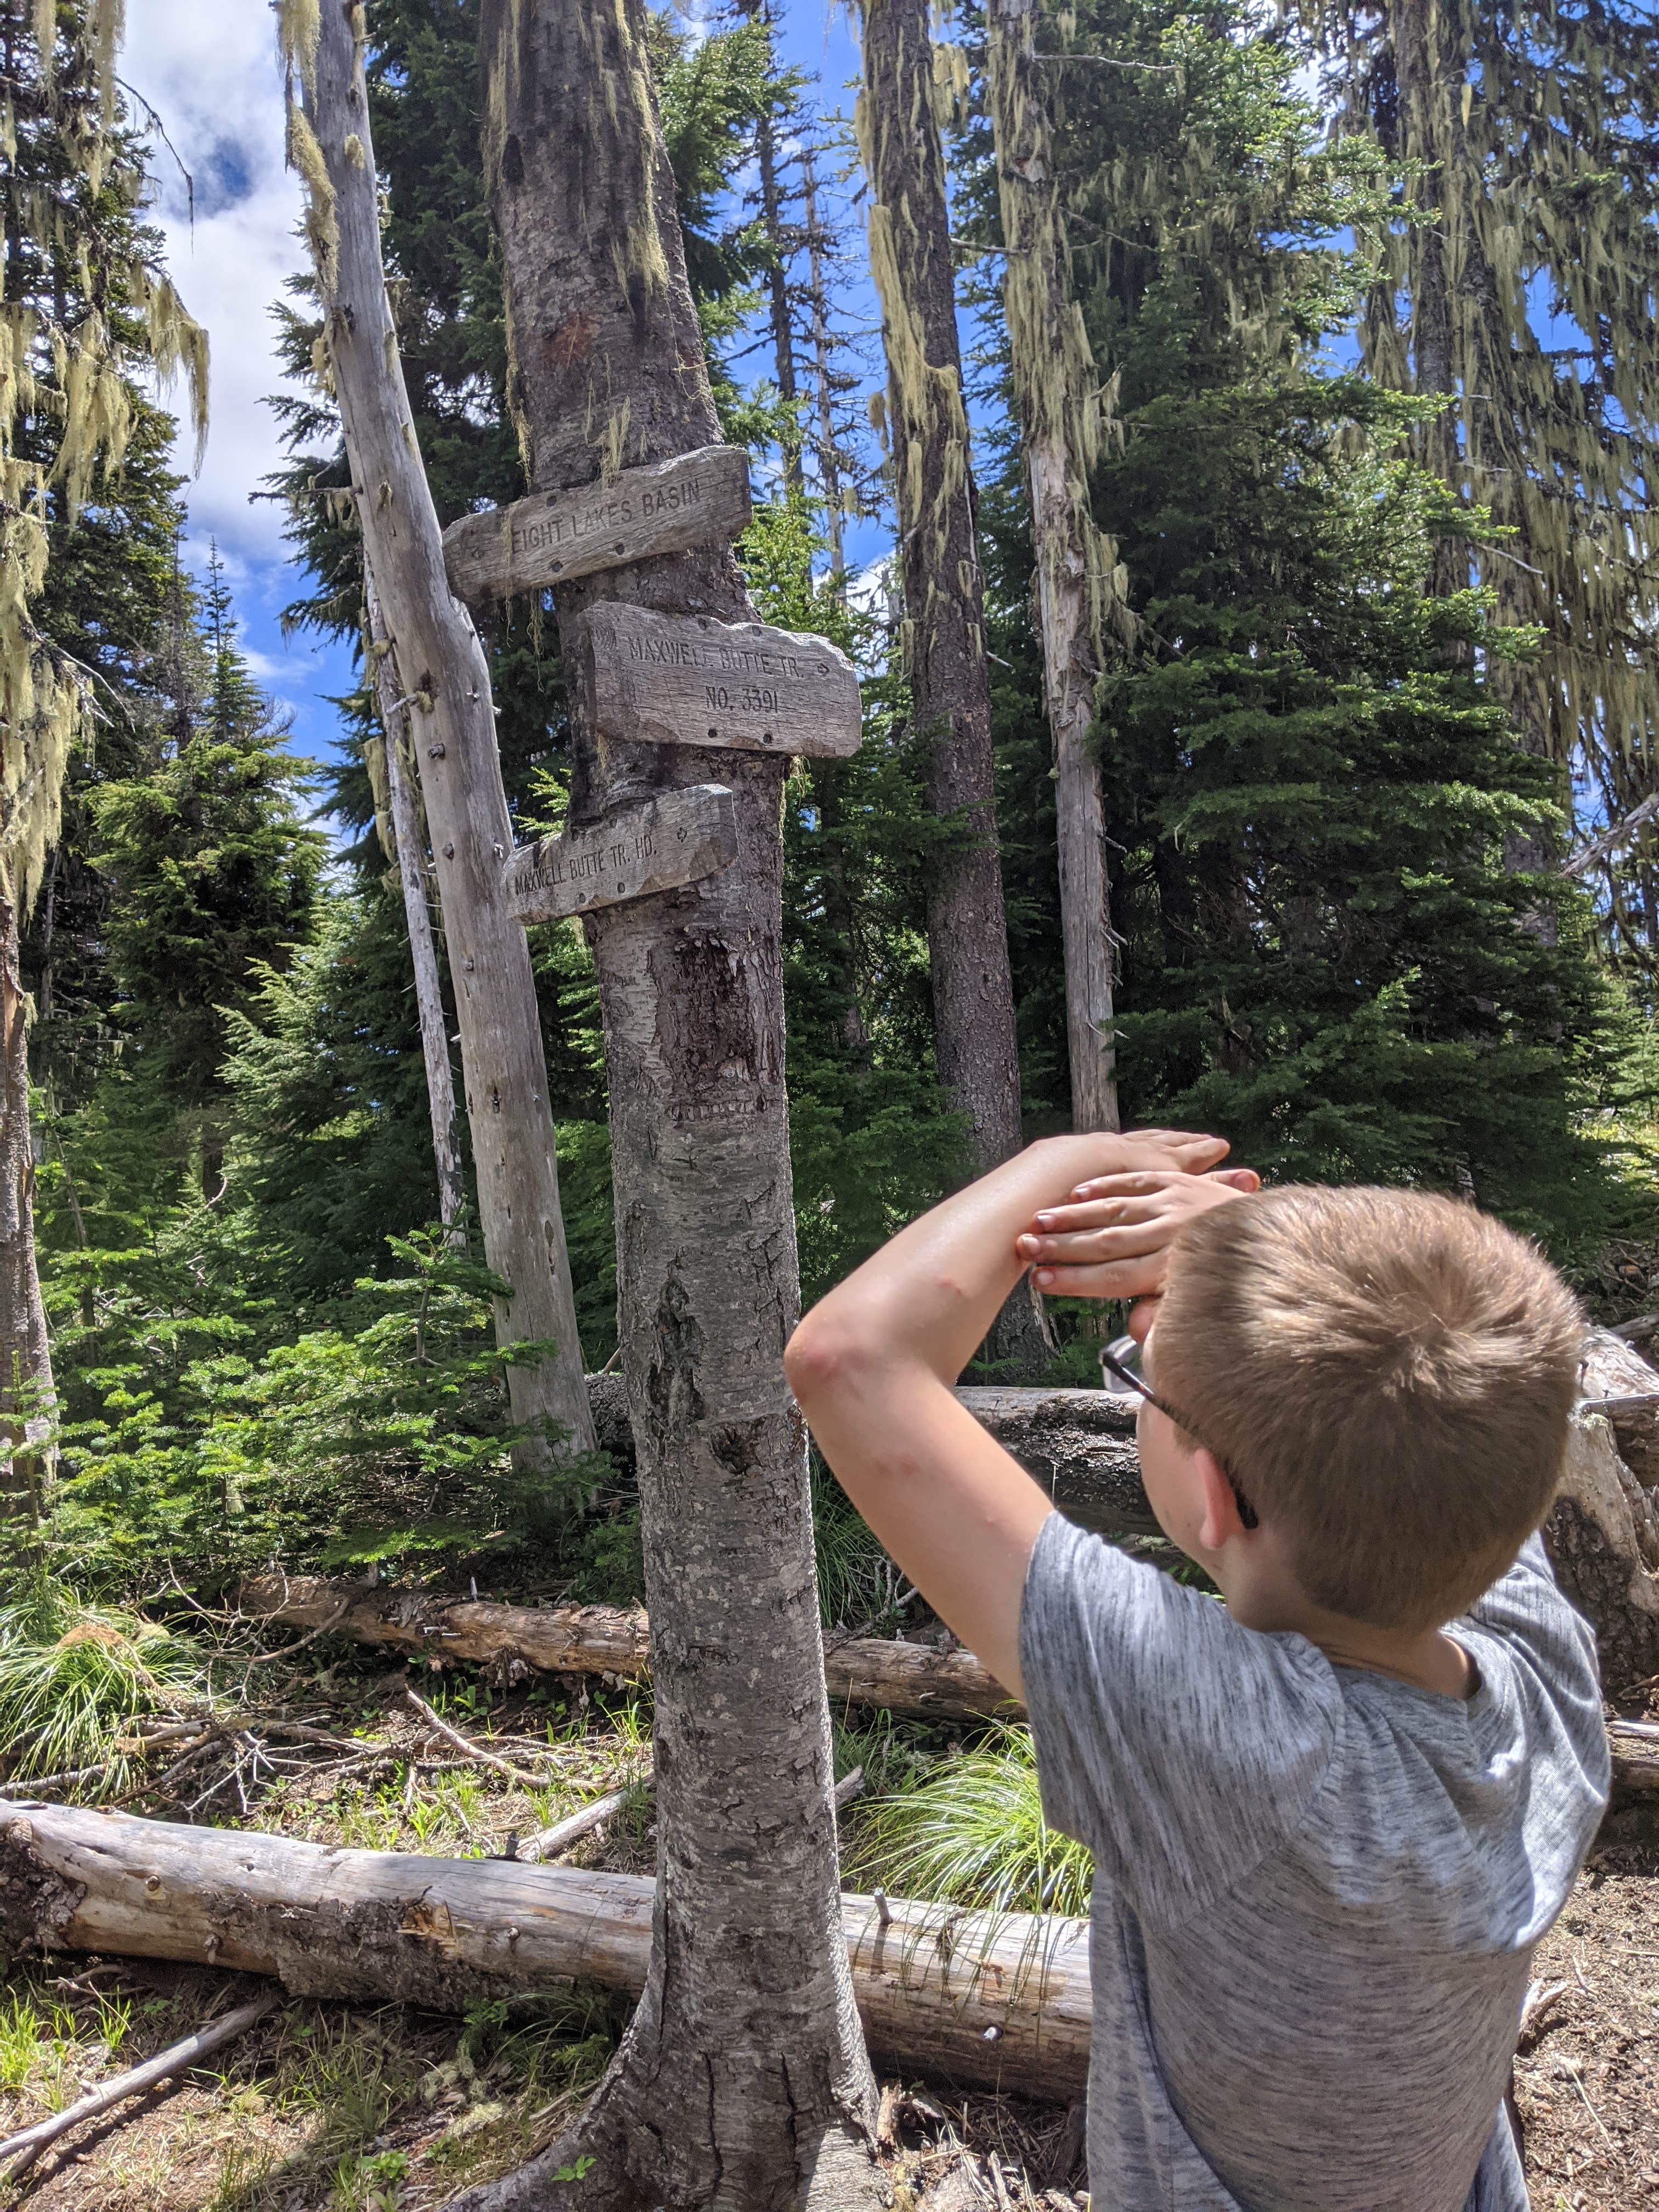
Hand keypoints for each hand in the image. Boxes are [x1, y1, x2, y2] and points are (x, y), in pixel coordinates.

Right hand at [1014, 1165, 1260, 1300]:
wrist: (1283, 1240)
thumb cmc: (1237, 1285)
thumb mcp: (1206, 1314)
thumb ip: (1167, 1320)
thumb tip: (1135, 1329)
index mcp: (1176, 1267)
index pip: (1114, 1276)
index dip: (1074, 1280)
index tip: (1040, 1282)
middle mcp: (1173, 1231)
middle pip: (1107, 1241)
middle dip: (1061, 1247)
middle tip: (1024, 1249)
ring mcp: (1176, 1202)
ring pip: (1115, 1208)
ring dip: (1073, 1215)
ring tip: (1037, 1221)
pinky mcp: (1179, 1182)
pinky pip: (1136, 1179)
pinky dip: (1105, 1185)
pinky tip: (1076, 1193)